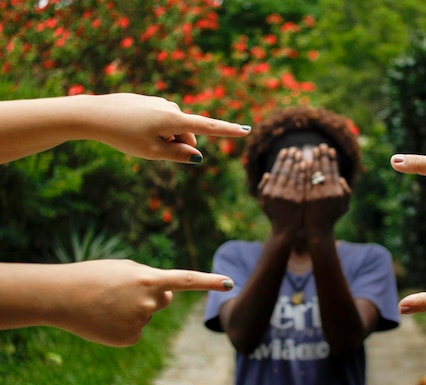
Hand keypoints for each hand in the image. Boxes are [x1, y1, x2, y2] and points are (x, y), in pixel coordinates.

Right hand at [23, 260, 233, 346]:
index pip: (187, 280)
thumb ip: (153, 279)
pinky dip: (125, 325)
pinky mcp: (130, 338)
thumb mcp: (127, 269)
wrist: (62, 296)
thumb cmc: (95, 276)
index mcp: (149, 279)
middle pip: (166, 299)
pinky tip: (108, 319)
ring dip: (134, 309)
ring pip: (149, 314)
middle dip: (154, 294)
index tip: (230, 282)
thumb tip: (168, 297)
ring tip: (109, 303)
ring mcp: (140, 322)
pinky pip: (137, 330)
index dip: (210, 281)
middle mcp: (149, 302)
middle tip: (124, 291)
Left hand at [80, 94, 250, 163]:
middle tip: (151, 150)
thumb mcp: (152, 152)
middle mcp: (172, 107)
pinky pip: (160, 120)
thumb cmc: (123, 136)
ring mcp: (160, 103)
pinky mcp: (149, 101)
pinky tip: (131, 129)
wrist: (93, 114)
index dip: (228, 132)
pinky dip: (153, 130)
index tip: (247, 130)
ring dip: (163, 138)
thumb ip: (178, 155)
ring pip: (172, 128)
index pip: (208, 128)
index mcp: (175, 120)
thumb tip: (198, 156)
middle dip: (177, 146)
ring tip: (138, 139)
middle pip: (187, 134)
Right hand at [258, 147, 304, 236]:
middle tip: (295, 149)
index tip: (286, 150)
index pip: (276, 171)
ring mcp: (288, 196)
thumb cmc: (274, 214)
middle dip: (290, 159)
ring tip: (301, 154)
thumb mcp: (264, 202)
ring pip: (293, 175)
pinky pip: (301, 183)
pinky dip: (303, 173)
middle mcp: (276, 192)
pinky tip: (306, 165)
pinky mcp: (298, 200)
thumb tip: (267, 174)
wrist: (285, 230)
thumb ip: (263, 188)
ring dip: (297, 163)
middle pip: (285, 171)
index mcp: (268, 191)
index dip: (281, 160)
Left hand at [303, 144, 350, 234]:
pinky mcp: (307, 197)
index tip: (330, 149)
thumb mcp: (343, 207)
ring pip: (315, 173)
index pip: (334, 171)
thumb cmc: (331, 218)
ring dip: (314, 160)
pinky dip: (305, 171)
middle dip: (323, 156)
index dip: (332, 159)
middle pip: (324, 169)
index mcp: (337, 192)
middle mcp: (328, 192)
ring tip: (312, 150)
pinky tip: (304, 162)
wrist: (318, 230)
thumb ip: (345, 193)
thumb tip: (342, 179)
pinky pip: (306, 181)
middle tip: (320, 145)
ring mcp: (317, 195)